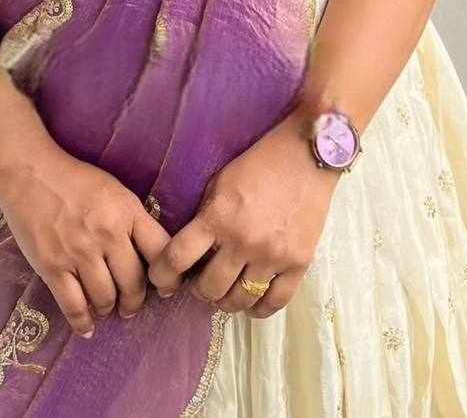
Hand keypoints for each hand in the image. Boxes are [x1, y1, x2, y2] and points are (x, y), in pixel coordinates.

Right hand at [0, 99, 170, 337]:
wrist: (29, 173)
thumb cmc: (75, 180)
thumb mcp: (115, 191)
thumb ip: (133, 221)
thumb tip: (151, 256)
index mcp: (127, 212)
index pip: (161, 251)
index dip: (169, 277)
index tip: (166, 289)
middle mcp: (107, 234)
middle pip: (134, 282)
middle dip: (135, 301)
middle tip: (131, 305)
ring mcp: (79, 252)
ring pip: (105, 298)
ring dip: (109, 309)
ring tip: (108, 309)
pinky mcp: (52, 266)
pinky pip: (73, 305)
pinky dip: (82, 322)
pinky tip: (87, 327)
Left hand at [147, 111, 339, 317]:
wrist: (305, 157)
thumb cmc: (258, 165)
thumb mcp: (220, 184)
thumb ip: (205, 217)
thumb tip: (190, 252)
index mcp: (218, 217)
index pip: (178, 258)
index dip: (162, 274)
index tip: (160, 279)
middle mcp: (244, 241)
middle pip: (209, 288)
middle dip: (199, 289)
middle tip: (200, 282)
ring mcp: (273, 256)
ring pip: (240, 299)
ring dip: (226, 301)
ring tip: (225, 293)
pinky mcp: (299, 263)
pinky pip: (275, 302)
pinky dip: (259, 309)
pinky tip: (251, 303)